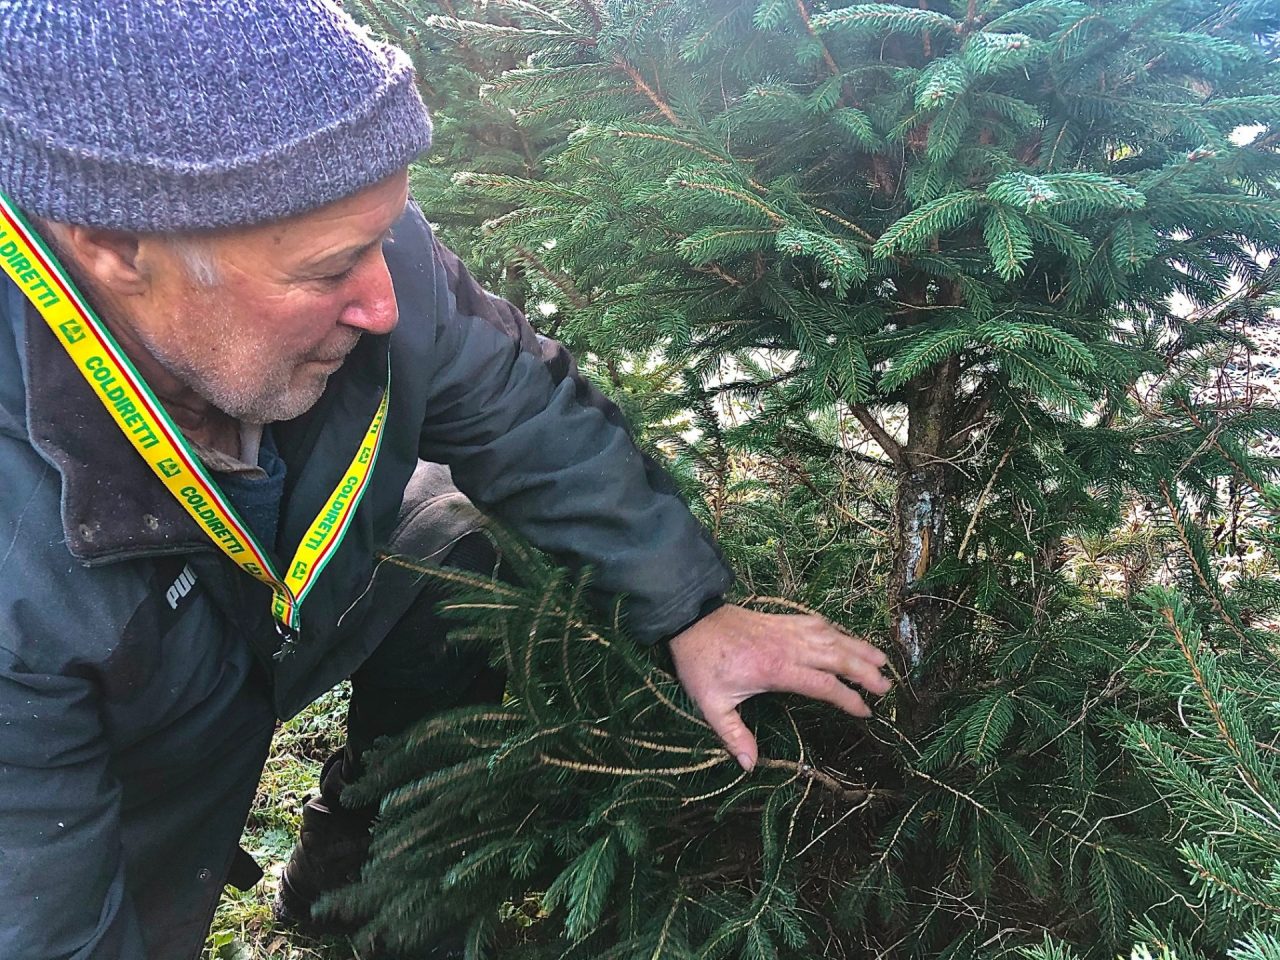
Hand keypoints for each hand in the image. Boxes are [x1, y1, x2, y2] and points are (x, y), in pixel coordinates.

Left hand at [668, 603, 891, 771]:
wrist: (691, 621)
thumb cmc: (702, 664)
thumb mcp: (712, 704)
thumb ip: (733, 735)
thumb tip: (750, 765)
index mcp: (776, 669)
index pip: (823, 685)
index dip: (847, 699)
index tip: (865, 712)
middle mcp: (789, 647)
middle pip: (838, 658)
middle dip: (865, 672)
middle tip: (887, 688)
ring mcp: (788, 630)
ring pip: (833, 637)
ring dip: (859, 648)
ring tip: (883, 661)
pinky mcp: (783, 620)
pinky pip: (818, 623)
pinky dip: (838, 631)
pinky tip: (847, 638)